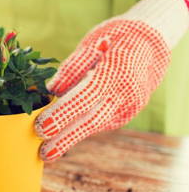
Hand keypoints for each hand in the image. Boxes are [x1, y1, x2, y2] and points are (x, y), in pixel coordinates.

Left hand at [35, 0, 188, 161]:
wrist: (150, 45)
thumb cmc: (115, 38)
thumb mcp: (92, 43)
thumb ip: (72, 67)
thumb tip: (51, 89)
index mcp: (115, 72)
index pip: (85, 97)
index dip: (62, 113)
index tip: (41, 127)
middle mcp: (124, 94)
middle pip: (92, 120)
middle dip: (66, 138)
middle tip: (44, 153)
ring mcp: (128, 107)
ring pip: (95, 126)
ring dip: (70, 139)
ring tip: (47, 152)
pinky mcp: (125, 114)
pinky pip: (100, 122)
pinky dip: (80, 128)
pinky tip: (63, 136)